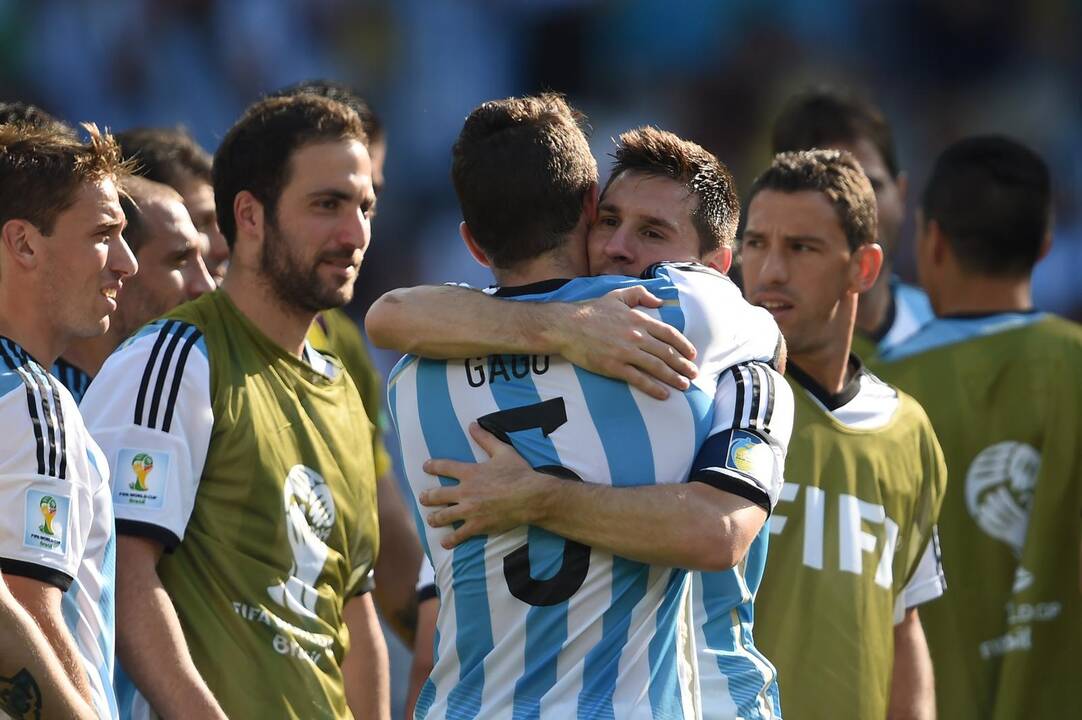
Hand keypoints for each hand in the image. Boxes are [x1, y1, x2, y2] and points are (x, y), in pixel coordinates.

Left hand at [420, 423, 555, 548]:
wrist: (530, 497)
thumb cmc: (519, 473)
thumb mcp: (503, 451)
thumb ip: (486, 438)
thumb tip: (472, 424)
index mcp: (470, 473)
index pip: (445, 467)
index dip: (433, 466)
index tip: (425, 466)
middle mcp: (465, 492)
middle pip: (438, 495)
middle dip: (427, 497)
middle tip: (423, 498)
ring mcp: (470, 510)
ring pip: (444, 516)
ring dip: (434, 518)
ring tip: (431, 519)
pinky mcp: (477, 525)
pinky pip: (459, 535)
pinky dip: (450, 540)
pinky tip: (445, 542)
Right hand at [552, 286, 697, 399]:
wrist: (567, 326)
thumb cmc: (591, 310)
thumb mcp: (617, 295)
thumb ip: (640, 294)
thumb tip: (659, 300)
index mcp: (639, 320)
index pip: (669, 334)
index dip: (683, 345)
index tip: (692, 354)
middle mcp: (636, 336)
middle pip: (667, 353)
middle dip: (683, 365)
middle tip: (694, 375)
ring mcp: (626, 352)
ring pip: (657, 366)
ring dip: (673, 377)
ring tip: (684, 386)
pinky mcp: (614, 366)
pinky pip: (638, 379)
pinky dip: (653, 388)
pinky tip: (664, 394)